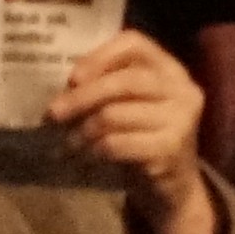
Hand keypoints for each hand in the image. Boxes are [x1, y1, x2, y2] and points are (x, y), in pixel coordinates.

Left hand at [49, 27, 223, 233]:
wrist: (174, 190)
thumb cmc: (145, 140)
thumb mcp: (134, 106)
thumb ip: (111, 87)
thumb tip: (66, 86)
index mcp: (172, 70)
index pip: (135, 44)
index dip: (100, 56)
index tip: (72, 78)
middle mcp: (182, 90)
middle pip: (123, 81)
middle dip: (82, 97)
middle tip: (52, 114)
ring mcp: (179, 121)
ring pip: (113, 115)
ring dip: (80, 132)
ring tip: (65, 144)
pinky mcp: (168, 150)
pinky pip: (115, 144)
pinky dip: (91, 151)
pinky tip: (81, 159)